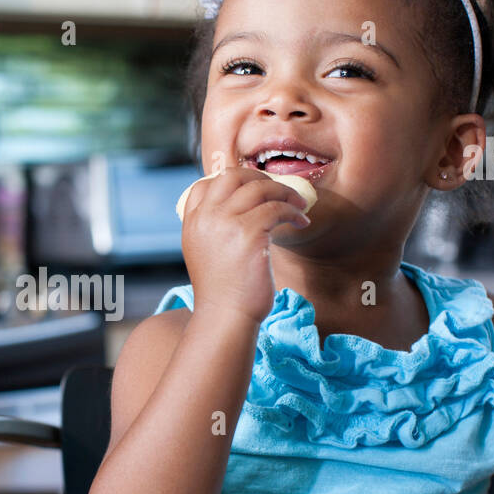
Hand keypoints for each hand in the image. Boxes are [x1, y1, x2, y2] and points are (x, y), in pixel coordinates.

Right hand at [180, 165, 310, 324]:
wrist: (225, 317)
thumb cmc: (223, 292)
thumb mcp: (207, 254)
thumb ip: (214, 230)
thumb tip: (243, 212)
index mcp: (192, 222)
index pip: (205, 184)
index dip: (232, 182)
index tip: (253, 190)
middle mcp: (205, 218)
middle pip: (233, 176)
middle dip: (260, 178)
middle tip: (279, 190)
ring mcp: (225, 223)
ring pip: (260, 188)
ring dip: (284, 192)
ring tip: (298, 205)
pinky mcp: (249, 233)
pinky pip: (277, 208)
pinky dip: (294, 212)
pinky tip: (300, 222)